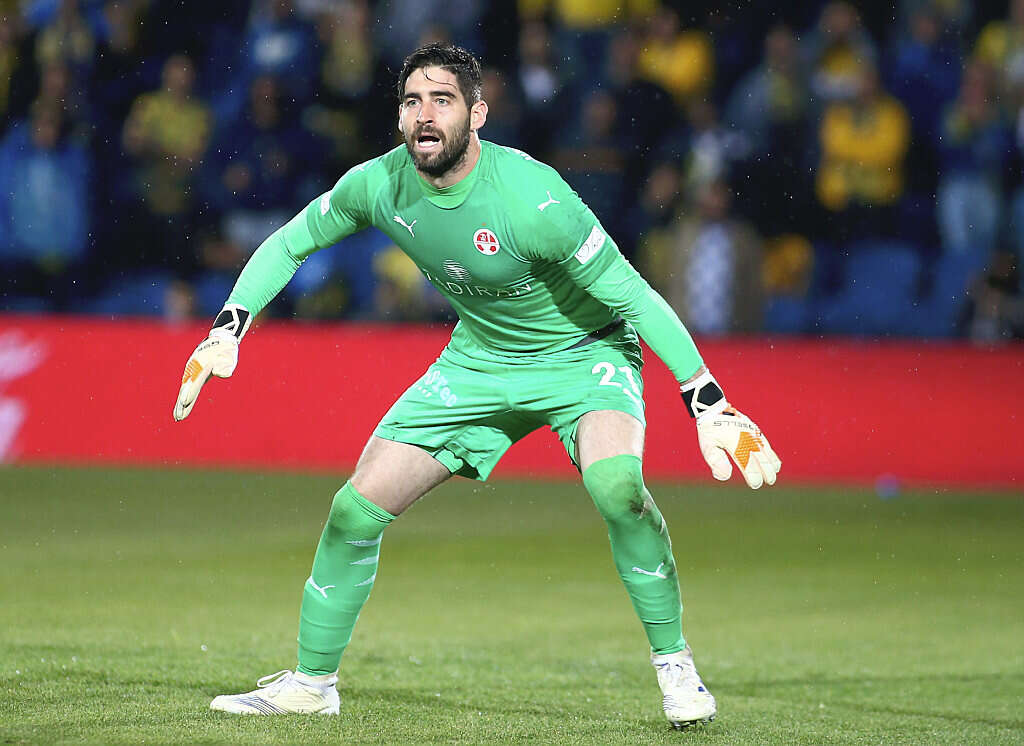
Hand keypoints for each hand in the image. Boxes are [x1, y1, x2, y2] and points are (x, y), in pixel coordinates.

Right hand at [172, 304, 250, 420]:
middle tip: (178, 417)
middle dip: (182, 403)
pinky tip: (182, 407)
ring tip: (177, 417)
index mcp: (200, 365)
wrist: (221, 340)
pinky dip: (185, 398)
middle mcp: (193, 370)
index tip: (184, 402)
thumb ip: (226, 365)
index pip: (194, 382)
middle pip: (187, 389)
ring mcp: (192, 372)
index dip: (189, 393)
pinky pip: (188, 388)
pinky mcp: (194, 375)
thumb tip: (222, 374)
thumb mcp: (229, 355)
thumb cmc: (226, 349)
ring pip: (185, 390)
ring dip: (181, 404)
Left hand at [681, 368, 780, 488]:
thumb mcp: (707, 446)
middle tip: (769, 481)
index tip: (755, 484)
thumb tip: (726, 476)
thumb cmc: (709, 431)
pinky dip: (770, 452)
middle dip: (766, 470)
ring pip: (765, 448)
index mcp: (733, 442)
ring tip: (774, 473)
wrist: (713, 409)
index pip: (746, 461)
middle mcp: (745, 436)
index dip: (753, 474)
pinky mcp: (753, 428)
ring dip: (771, 461)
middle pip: (759, 456)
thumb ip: (716, 461)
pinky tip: (774, 461)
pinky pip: (764, 441)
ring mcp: (751, 431)